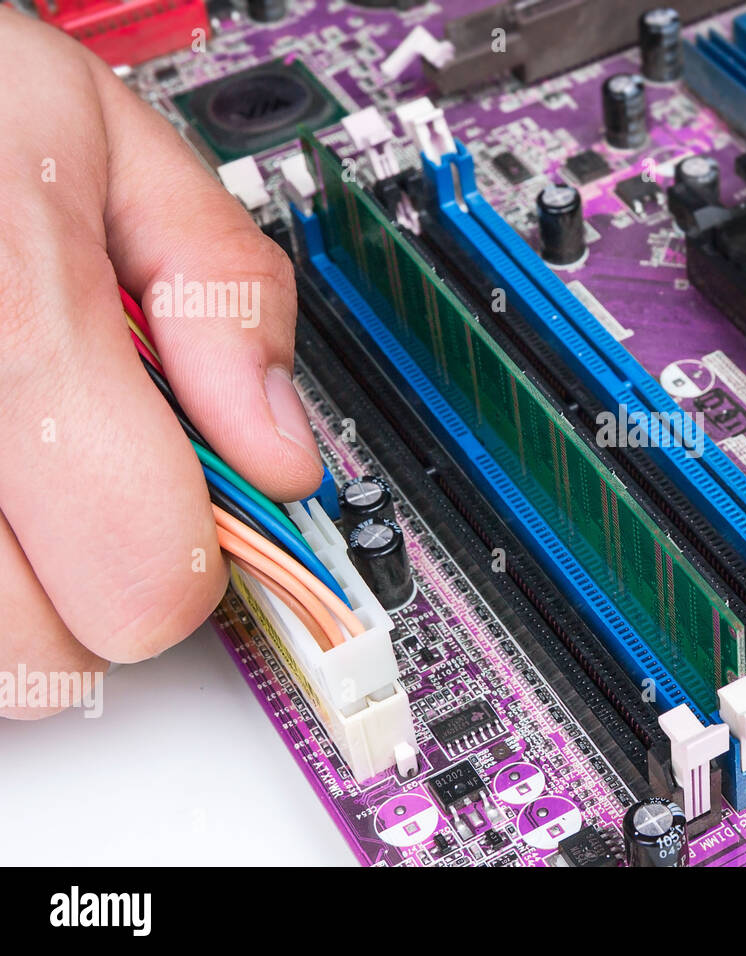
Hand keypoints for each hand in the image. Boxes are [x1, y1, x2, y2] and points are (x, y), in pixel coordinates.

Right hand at [0, 11, 321, 716]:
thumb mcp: (113, 146)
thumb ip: (222, 293)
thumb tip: (281, 449)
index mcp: (13, 325)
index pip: (148, 575)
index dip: (201, 554)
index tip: (203, 504)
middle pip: (55, 652)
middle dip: (104, 584)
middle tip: (100, 486)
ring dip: (24, 591)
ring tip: (31, 472)